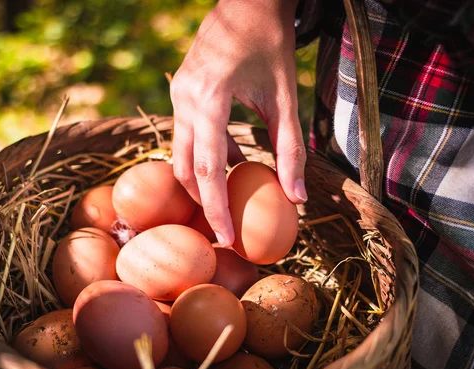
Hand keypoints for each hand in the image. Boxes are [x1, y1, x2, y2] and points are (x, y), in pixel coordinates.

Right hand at [170, 0, 306, 247]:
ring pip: (181, 153)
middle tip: (223, 230)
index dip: (216, 208)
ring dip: (202, 180)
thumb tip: (296, 199)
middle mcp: (184, 98)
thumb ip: (290, 149)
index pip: (208, 168)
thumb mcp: (285, 97)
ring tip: (227, 202)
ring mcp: (177, 93)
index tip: (226, 239)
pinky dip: (206, 155)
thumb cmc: (271, 44)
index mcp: (208, 98)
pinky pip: (187, 135)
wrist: (249, 2)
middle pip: (186, 167)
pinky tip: (232, 161)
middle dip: (203, 202)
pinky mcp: (180, 91)